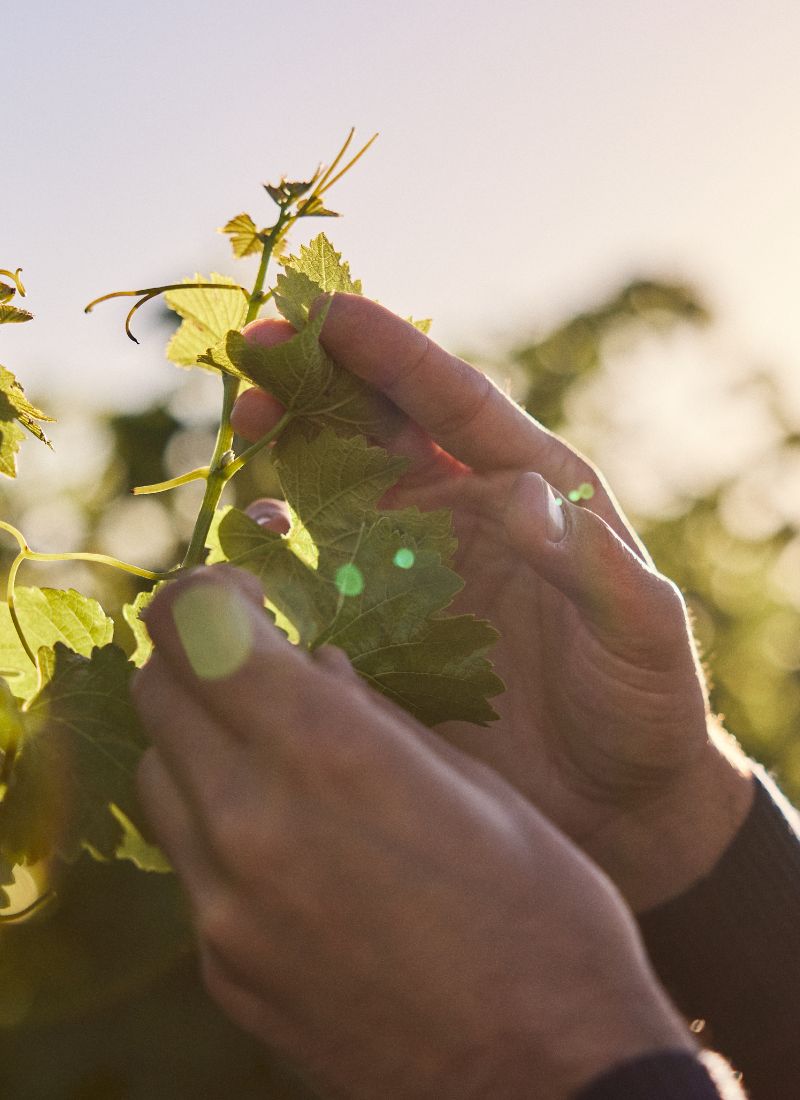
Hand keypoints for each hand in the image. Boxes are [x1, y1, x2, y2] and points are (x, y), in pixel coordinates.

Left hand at [134, 568, 693, 1099]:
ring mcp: (228, 913)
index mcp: (329, 757)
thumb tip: (315, 667)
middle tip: (259, 663)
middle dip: (199, 657)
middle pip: (158, 695)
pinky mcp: (226, 973)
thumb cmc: (545, 914)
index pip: (194, 630)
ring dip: (200, 742)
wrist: (547, 1079)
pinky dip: (221, 826)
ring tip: (276, 750)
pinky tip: (294, 843)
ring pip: (159, 780)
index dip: (207, 591)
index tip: (247, 596)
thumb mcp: (475, 785)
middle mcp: (253, 828)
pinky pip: (191, 868)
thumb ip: (374, 716)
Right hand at [232, 295, 753, 910]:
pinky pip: (311, 585)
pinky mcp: (373, 641)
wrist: (613, 805)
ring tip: (246, 437)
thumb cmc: (642, 704)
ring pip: (329, 496)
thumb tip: (516, 494)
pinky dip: (272, 558)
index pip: (453, 405)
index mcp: (526, 492)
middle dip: (316, 389)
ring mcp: (407, 579)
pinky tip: (247, 549)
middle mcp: (455, 522)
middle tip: (257, 360)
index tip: (327, 312)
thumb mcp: (641, 628)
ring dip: (282, 458)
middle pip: (374, 432)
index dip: (391, 354)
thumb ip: (592, 561)